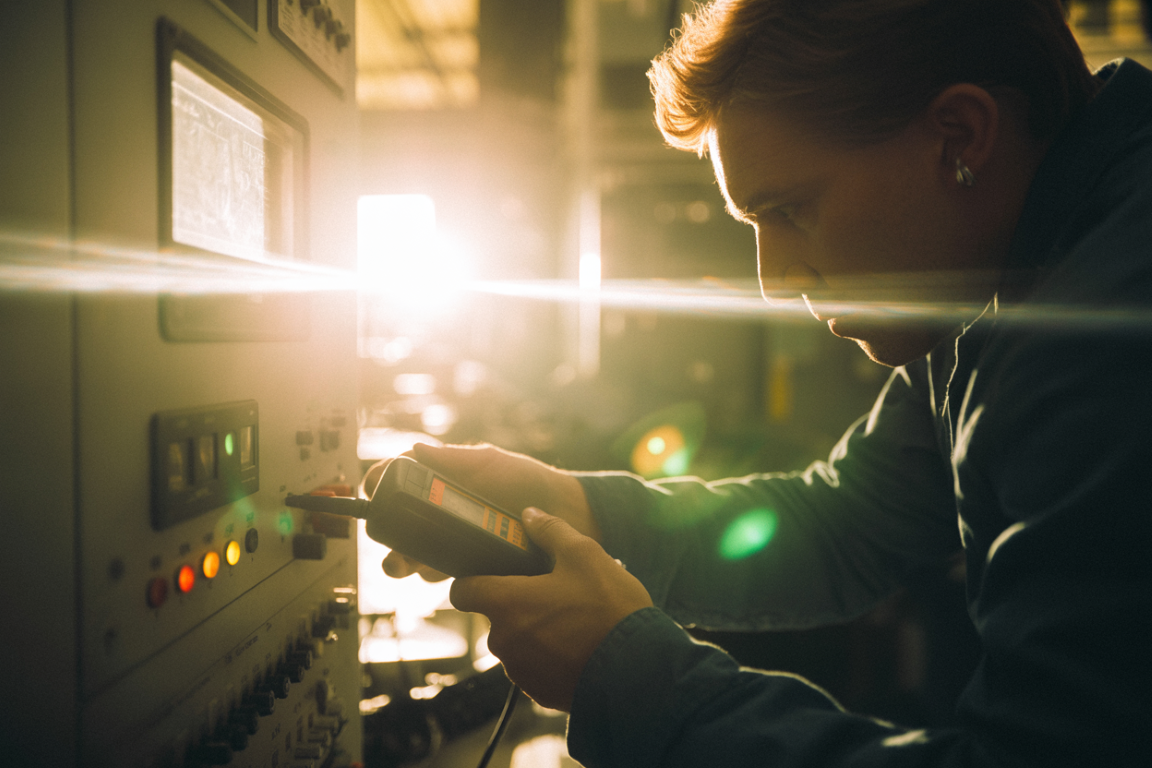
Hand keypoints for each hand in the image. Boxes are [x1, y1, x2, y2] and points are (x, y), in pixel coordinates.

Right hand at [381, 443, 599, 581]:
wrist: (567, 513)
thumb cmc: (529, 481)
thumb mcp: (491, 464)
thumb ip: (454, 460)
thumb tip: (416, 449)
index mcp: (441, 485)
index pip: (399, 484)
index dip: (380, 484)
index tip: (374, 487)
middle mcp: (441, 517)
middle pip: (397, 528)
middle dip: (385, 534)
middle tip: (387, 539)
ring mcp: (454, 545)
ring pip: (414, 557)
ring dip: (403, 561)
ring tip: (407, 563)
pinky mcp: (471, 569)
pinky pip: (444, 576)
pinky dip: (435, 574)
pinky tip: (439, 571)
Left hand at [449, 507, 652, 711]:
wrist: (638, 671)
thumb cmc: (609, 610)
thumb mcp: (585, 555)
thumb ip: (551, 531)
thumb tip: (530, 515)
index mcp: (506, 604)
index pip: (461, 591)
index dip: (472, 580)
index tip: (492, 574)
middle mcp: (503, 641)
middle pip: (495, 615)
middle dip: (518, 604)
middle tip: (554, 593)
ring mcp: (519, 671)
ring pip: (516, 642)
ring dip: (535, 631)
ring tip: (574, 621)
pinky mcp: (537, 692)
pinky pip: (534, 666)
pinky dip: (549, 656)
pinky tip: (578, 646)